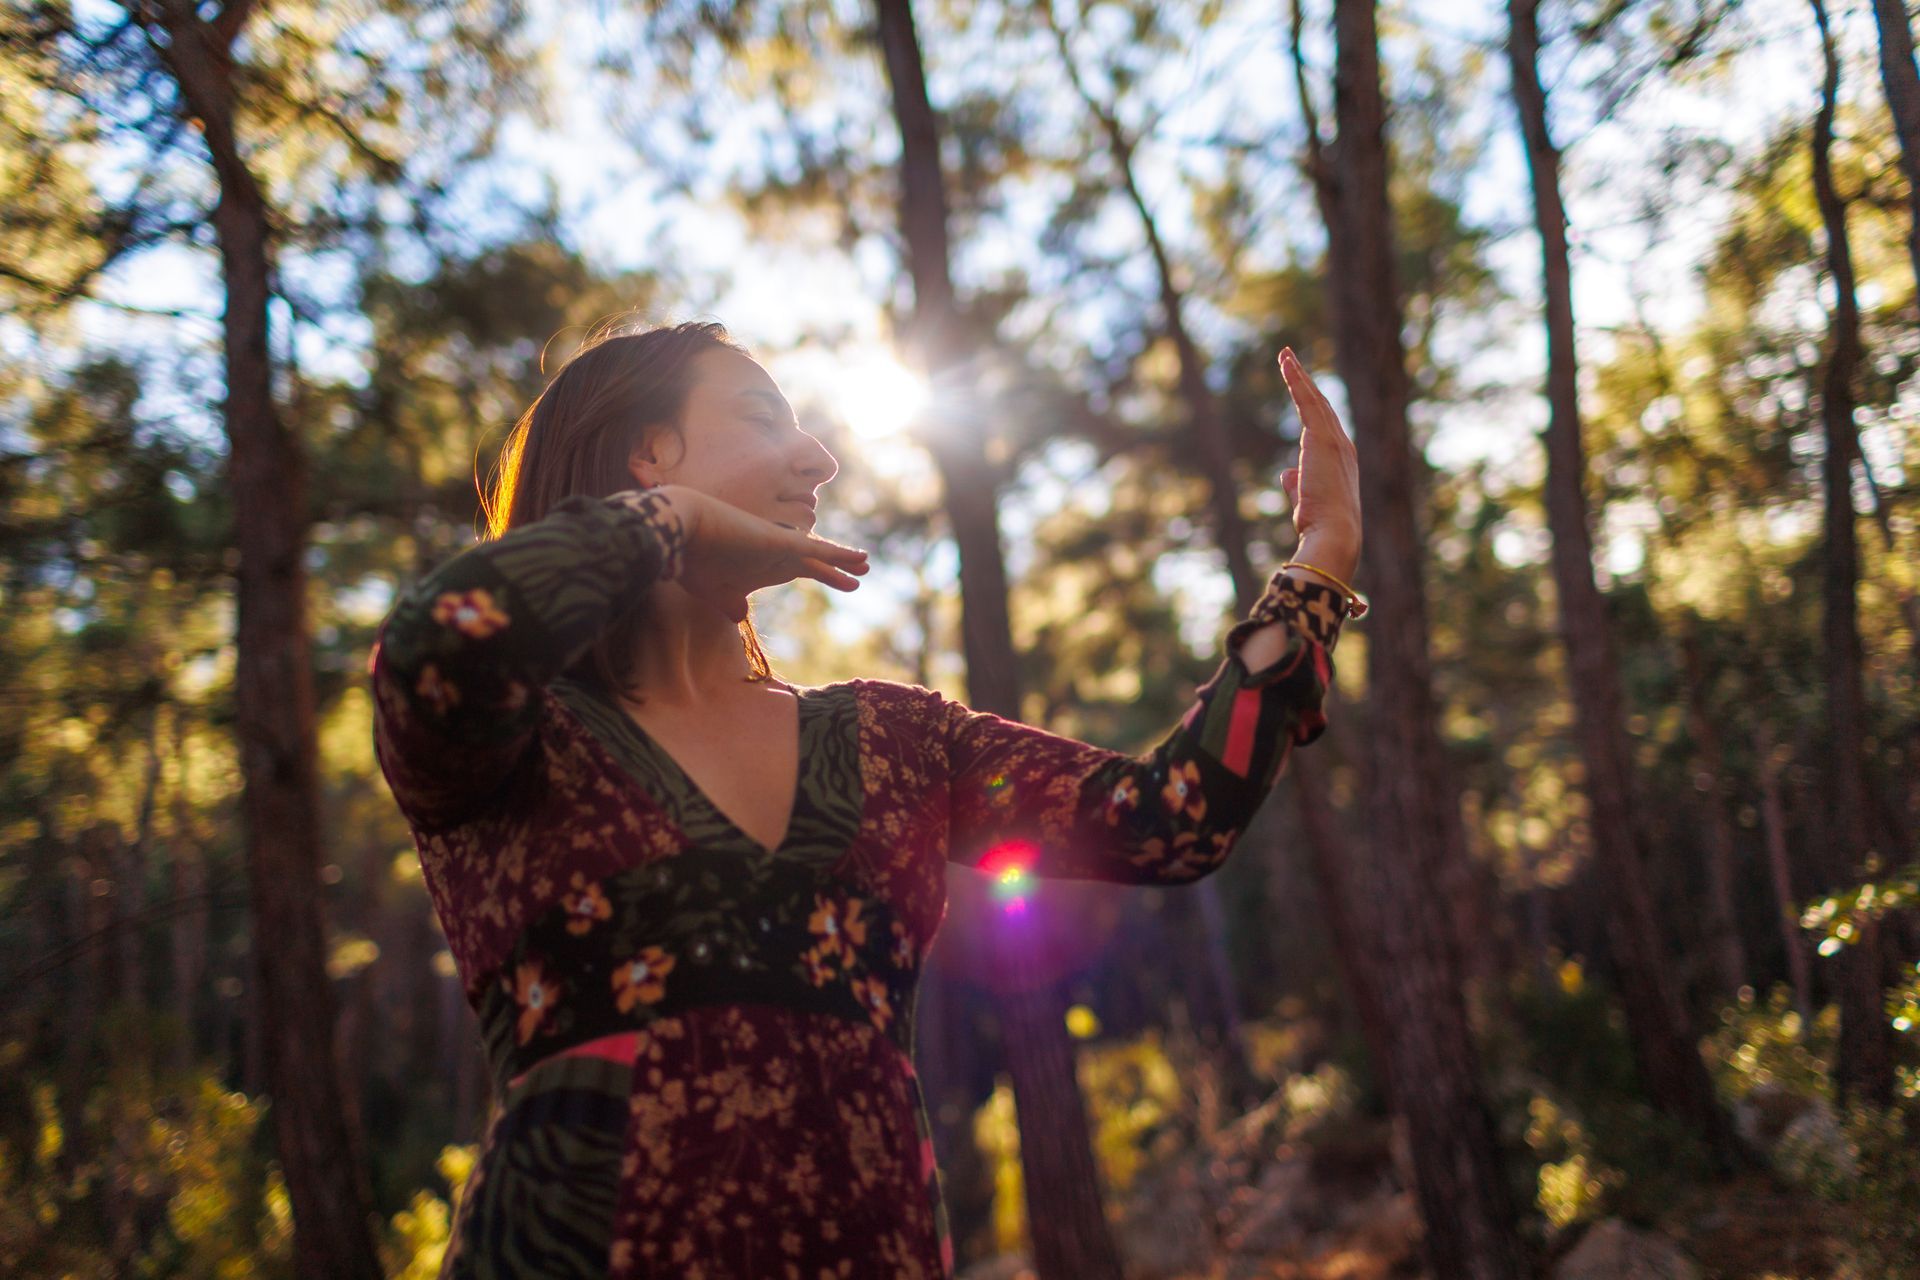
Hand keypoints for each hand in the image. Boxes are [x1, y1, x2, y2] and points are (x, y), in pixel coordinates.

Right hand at [653, 485, 869, 621]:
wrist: (677, 532)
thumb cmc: (691, 560)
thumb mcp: (714, 591)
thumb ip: (729, 601)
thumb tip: (740, 615)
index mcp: (759, 566)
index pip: (795, 570)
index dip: (816, 574)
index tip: (834, 583)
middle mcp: (771, 555)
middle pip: (811, 563)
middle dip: (834, 569)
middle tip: (859, 575)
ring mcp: (777, 547)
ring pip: (818, 556)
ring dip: (842, 561)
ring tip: (866, 565)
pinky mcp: (780, 543)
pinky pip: (818, 549)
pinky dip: (840, 554)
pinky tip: (860, 557)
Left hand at [1277, 348, 1361, 582]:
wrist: (1335, 535)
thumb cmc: (1321, 527)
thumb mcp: (1305, 502)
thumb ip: (1297, 486)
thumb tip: (1285, 474)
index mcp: (1341, 461)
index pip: (1324, 426)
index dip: (1312, 404)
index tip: (1301, 389)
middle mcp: (1343, 445)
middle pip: (1320, 405)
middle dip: (1305, 382)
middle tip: (1290, 360)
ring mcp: (1334, 440)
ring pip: (1314, 399)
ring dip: (1299, 375)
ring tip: (1284, 355)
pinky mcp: (1322, 438)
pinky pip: (1306, 401)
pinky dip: (1296, 380)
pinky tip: (1285, 362)